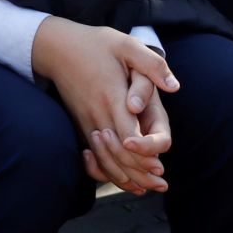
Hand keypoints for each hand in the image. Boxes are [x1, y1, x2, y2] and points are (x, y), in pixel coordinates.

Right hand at [32, 18, 176, 195]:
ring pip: (104, 158)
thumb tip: (174, 86)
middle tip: (160, 185)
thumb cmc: (96, 44)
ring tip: (145, 188)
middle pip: (118, 154)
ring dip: (124, 176)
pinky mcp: (82, 124)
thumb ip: (152, 64)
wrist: (57, 47)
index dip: (143, 155)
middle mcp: (98, 114)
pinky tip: (121, 179)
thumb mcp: (126, 44)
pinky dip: (107, 170)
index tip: (158, 167)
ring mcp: (87, 121)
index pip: (128, 136)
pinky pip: (95, 154)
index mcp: (112, 96)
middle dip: (139, 173)